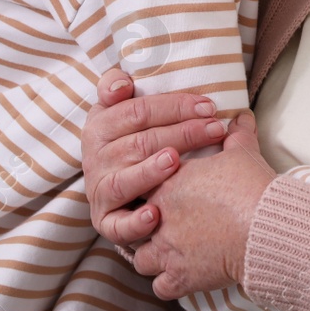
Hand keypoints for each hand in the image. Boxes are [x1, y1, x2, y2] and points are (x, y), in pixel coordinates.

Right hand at [83, 68, 228, 245]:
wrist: (112, 187)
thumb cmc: (128, 139)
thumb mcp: (118, 108)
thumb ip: (115, 86)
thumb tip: (123, 84)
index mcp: (99, 126)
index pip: (137, 111)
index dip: (173, 107)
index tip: (207, 106)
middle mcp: (96, 159)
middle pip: (139, 143)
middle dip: (180, 134)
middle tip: (214, 130)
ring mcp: (100, 191)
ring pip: (124, 181)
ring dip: (150, 172)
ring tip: (175, 162)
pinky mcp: (106, 222)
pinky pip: (117, 226)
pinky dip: (135, 222)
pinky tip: (155, 214)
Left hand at [132, 112, 275, 298]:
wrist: (265, 225)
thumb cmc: (251, 186)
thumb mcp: (243, 152)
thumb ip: (236, 132)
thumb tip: (240, 117)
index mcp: (168, 182)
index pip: (141, 181)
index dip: (149, 187)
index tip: (159, 192)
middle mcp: (159, 216)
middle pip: (134, 221)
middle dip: (144, 223)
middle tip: (160, 223)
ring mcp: (166, 250)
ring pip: (141, 258)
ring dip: (153, 256)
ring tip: (168, 252)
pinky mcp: (180, 277)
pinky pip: (160, 286)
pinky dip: (168, 283)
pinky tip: (179, 276)